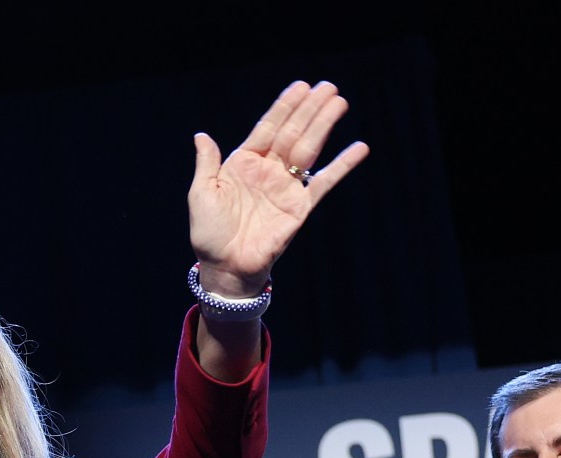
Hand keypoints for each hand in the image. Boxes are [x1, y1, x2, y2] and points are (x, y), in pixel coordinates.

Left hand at [188, 81, 368, 294]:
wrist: (226, 268)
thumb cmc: (209, 234)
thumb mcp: (201, 194)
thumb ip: (206, 163)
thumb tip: (202, 136)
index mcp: (244, 163)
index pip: (268, 127)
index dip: (284, 106)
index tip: (301, 87)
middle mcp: (268, 170)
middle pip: (293, 132)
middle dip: (310, 108)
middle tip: (328, 87)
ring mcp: (286, 187)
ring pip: (309, 149)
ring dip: (324, 125)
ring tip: (339, 102)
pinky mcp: (300, 208)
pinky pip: (324, 182)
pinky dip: (342, 166)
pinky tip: (359, 148)